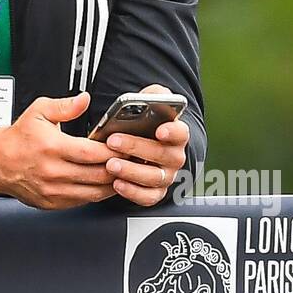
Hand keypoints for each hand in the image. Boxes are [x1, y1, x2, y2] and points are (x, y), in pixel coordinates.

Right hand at [0, 91, 120, 209]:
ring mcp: (54, 190)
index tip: (124, 146)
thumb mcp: (39, 111)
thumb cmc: (18, 138)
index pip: (92, 153)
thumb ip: (65, 106)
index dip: (113, 151)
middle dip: (119, 167)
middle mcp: (54, 171)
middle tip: (130, 160)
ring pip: (94, 192)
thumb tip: (84, 99)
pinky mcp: (53, 203)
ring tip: (122, 173)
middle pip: (98, 174)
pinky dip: (97, 193)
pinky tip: (103, 183)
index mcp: (52, 147)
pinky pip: (83, 201)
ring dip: (112, 183)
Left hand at [103, 84, 189, 206]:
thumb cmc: (145, 123)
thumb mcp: (150, 103)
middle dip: (137, 148)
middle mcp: (174, 156)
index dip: (172, 131)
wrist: (141, 144)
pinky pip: (147, 197)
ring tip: (111, 164)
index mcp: (176, 134)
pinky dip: (132, 192)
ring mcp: (166, 176)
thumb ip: (154, 96)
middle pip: (163, 155)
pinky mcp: (155, 192)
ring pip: (154, 177)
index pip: (180, 132)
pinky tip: (117, 184)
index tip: (159, 129)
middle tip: (114, 142)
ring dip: (131, 171)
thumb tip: (152, 97)